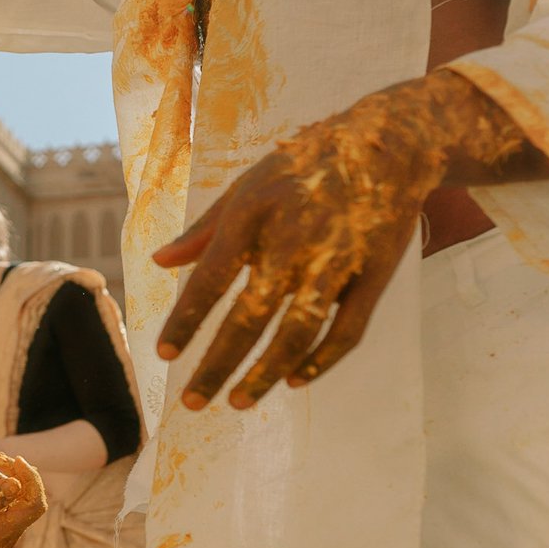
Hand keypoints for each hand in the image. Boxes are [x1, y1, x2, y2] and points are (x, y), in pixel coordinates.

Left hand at [154, 72, 530, 408]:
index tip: (163, 353)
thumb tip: (160, 262)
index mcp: (253, 214)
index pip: (211, 278)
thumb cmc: (303, 167)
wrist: (388, 144)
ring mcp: (337, 261)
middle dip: (217, 365)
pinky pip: (346, 332)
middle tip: (191, 401)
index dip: (186, 320)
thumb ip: (204, 229)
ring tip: (237, 402)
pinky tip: (294, 381)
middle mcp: (293, 240)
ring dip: (264, 375)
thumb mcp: (247, 186)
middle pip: (250, 317)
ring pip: (297, 334)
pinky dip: (320, 362)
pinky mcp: (374, 275)